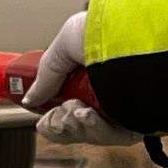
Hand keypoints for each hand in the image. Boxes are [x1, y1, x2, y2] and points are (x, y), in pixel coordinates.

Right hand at [21, 11, 119, 143]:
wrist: (131, 35)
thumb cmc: (104, 30)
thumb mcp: (64, 45)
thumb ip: (46, 75)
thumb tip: (29, 99)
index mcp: (92, 76)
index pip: (67, 108)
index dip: (51, 118)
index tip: (41, 115)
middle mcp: (108, 93)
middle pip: (76, 127)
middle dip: (60, 124)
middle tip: (58, 112)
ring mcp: (123, 108)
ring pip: (90, 134)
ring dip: (75, 125)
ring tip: (75, 108)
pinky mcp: (138, 122)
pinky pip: (112, 137)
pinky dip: (94, 129)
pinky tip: (86, 115)